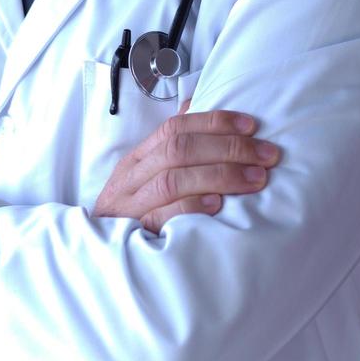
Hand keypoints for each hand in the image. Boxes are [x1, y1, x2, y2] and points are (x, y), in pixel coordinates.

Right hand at [93, 103, 280, 233]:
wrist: (92, 256)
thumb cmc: (131, 211)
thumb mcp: (145, 176)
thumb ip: (171, 145)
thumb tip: (197, 104)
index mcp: (139, 158)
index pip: (175, 127)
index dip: (215, 122)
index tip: (252, 125)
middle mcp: (132, 178)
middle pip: (178, 150)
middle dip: (228, 148)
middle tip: (267, 156)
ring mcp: (130, 206)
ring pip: (173, 180)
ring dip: (220, 175)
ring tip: (256, 179)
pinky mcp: (134, 235)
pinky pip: (160, 217)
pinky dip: (191, 207)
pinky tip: (218, 205)